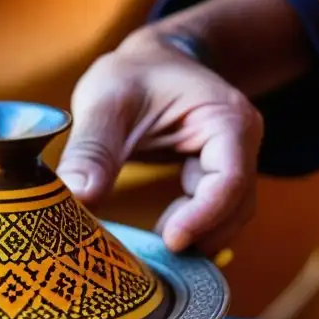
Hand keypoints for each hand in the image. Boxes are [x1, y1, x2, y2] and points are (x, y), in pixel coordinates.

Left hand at [57, 28, 262, 256]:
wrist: (149, 62)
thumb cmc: (132, 74)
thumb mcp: (106, 101)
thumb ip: (93, 148)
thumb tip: (78, 197)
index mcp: (226, 119)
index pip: (230, 178)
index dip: (204, 216)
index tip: (170, 240)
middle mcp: (240, 144)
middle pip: (236, 206)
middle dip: (201, 234)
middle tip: (155, 256)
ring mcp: (232, 163)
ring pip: (230, 216)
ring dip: (198, 237)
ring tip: (154, 249)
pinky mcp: (213, 179)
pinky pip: (214, 215)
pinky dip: (192, 230)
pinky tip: (160, 238)